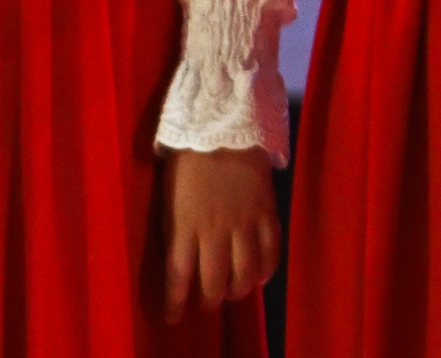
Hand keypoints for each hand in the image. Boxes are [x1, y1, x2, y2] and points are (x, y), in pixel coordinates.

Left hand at [161, 146, 280, 321]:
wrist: (226, 123)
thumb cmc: (188, 157)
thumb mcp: (169, 196)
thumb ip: (175, 228)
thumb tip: (179, 259)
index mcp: (184, 225)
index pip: (178, 276)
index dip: (175, 302)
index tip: (173, 316)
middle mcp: (215, 230)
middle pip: (214, 281)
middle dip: (210, 299)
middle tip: (209, 303)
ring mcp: (245, 221)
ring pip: (245, 272)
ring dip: (239, 289)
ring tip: (234, 292)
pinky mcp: (267, 211)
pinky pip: (271, 250)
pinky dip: (267, 269)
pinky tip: (261, 276)